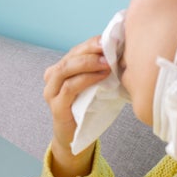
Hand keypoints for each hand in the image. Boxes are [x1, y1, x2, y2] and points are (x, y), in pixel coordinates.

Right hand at [43, 36, 110, 176]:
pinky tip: (101, 76)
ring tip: (108, 62)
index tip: (114, 38)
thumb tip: (124, 52)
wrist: (75, 138)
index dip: (94, 42)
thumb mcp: (95, 85)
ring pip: (67, 68)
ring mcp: (51, 92)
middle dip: (92, 49)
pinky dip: (86, 79)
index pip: (77, 49)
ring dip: (88, 62)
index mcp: (61, 68)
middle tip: (111, 47)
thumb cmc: (88, 109)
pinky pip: (70, 87)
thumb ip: (101, 69)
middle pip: (71, 56)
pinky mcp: (56, 106)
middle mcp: (52, 77)